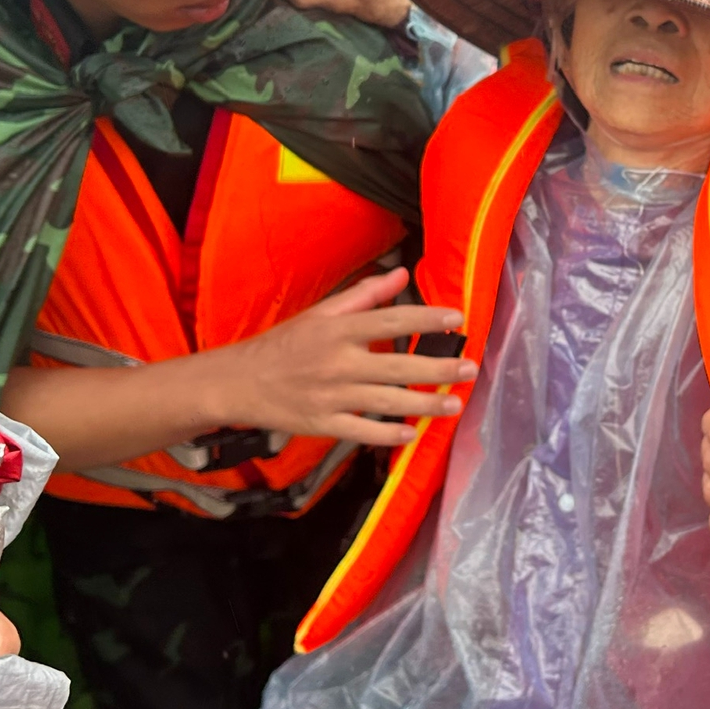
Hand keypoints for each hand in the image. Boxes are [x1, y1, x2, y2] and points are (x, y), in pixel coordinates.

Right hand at [195, 267, 473, 447]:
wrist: (240, 382)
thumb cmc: (284, 344)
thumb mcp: (321, 312)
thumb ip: (364, 294)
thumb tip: (402, 274)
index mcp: (338, 329)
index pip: (391, 320)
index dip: (427, 319)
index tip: (457, 319)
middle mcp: (338, 362)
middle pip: (398, 366)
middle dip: (438, 368)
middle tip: (469, 369)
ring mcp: (332, 396)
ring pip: (387, 401)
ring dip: (425, 403)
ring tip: (455, 403)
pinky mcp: (323, 424)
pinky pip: (362, 431)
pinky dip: (388, 434)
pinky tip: (413, 434)